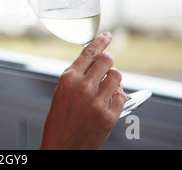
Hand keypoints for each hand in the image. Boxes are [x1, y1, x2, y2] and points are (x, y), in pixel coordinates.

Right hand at [40, 32, 126, 149]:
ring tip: (106, 87)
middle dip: (109, 61)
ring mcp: (97, 102)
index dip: (100, 41)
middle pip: (107, 60)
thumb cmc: (60, 119)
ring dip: (114, 78)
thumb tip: (97, 63)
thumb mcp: (61, 91)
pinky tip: (109, 101)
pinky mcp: (109, 115)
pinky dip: (117, 96)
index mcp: (68, 79)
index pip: (89, 52)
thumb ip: (78, 75)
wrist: (62, 145)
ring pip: (117, 76)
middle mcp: (83, 87)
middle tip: (107, 65)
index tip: (107, 36)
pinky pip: (122, 96)